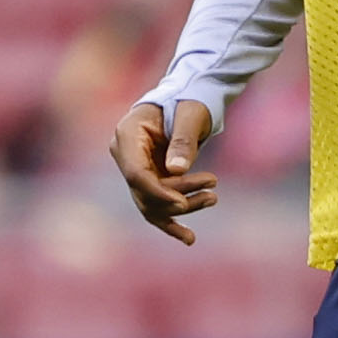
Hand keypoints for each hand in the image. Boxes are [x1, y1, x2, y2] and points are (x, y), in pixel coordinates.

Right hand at [110, 99, 217, 244]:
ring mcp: (135, 168)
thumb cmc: (189, 101)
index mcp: (127, 135)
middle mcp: (125, 154)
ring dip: (182, 208)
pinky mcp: (148, 179)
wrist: (189, 99)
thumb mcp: (190, 115)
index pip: (136, 174)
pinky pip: (157, 205)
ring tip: (212, 199)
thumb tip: (176, 170)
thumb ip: (183, 141)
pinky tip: (189, 239)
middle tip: (212, 193)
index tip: (183, 203)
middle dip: (177, 198)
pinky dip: (172, 221)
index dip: (158, 192)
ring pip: (152, 202)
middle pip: (145, 191)